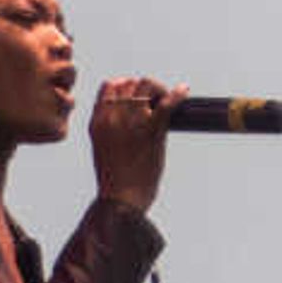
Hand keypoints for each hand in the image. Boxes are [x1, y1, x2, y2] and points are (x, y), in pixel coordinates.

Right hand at [86, 76, 178, 216]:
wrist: (122, 200)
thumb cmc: (115, 179)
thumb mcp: (103, 148)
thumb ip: (110, 128)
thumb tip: (130, 115)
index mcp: (97, 121)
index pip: (109, 86)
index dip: (125, 85)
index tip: (137, 95)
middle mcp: (112, 117)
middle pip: (129, 82)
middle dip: (143, 86)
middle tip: (155, 99)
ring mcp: (132, 122)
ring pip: (146, 85)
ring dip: (158, 88)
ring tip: (165, 99)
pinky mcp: (152, 130)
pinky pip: (167, 103)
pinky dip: (178, 94)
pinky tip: (184, 91)